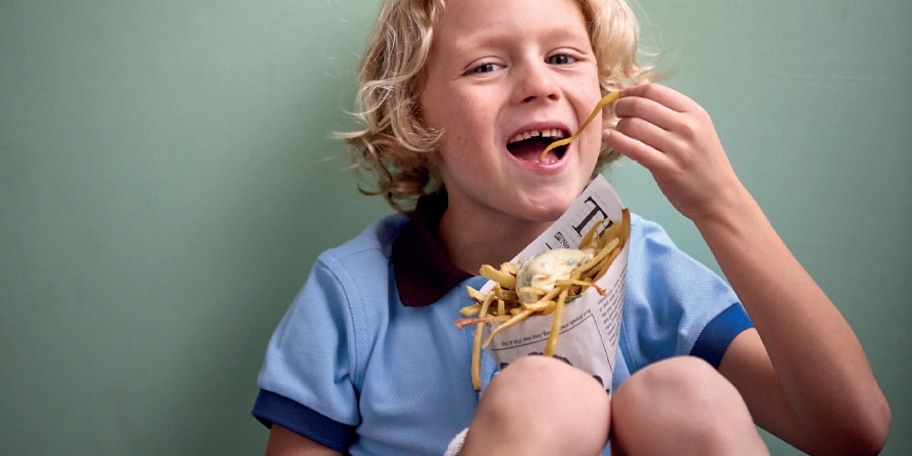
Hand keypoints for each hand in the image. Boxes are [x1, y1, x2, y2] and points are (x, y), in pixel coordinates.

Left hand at [603, 83, 745, 221]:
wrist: (719, 197)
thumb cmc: (703, 163)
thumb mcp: (696, 129)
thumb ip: (669, 109)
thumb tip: (639, 87)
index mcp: (694, 113)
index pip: (654, 91)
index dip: (631, 91)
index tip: (622, 97)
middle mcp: (687, 126)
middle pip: (640, 105)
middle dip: (621, 106)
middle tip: (615, 113)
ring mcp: (677, 147)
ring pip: (633, 125)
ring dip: (618, 126)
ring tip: (617, 130)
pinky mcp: (666, 168)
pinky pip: (633, 148)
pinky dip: (616, 140)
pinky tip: (610, 138)